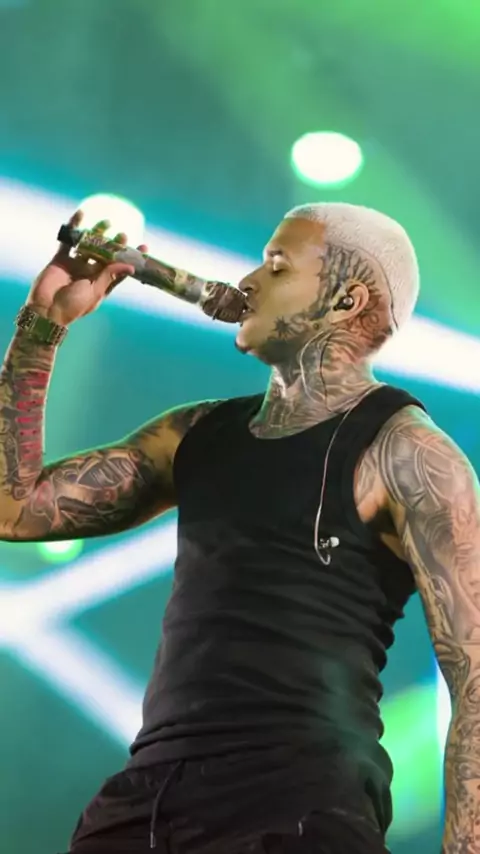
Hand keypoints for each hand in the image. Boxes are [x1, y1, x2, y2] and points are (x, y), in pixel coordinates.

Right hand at [27, 211, 147, 326]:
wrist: (47, 309)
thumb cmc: (73, 306)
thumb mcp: (95, 292)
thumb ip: (109, 277)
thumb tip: (130, 267)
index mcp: (101, 284)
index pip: (120, 270)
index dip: (131, 260)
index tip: (143, 248)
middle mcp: (90, 273)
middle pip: (105, 256)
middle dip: (115, 245)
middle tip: (123, 234)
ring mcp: (76, 265)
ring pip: (89, 246)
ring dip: (97, 234)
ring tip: (107, 223)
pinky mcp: (61, 259)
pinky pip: (68, 241)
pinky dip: (74, 227)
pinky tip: (81, 215)